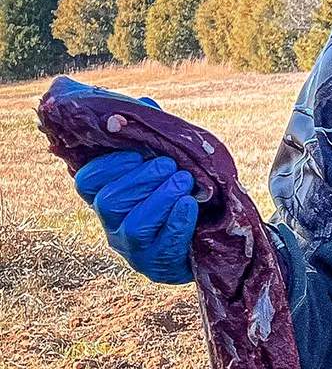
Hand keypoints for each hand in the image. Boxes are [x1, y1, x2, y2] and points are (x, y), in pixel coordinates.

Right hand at [73, 100, 198, 284]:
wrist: (208, 234)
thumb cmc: (179, 191)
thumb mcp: (165, 161)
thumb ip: (152, 135)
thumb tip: (146, 104)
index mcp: (108, 194)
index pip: (87, 181)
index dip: (108, 166)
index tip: (137, 154)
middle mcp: (112, 223)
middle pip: (109, 202)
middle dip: (141, 179)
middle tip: (170, 166)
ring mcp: (132, 247)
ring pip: (133, 225)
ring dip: (159, 199)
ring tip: (184, 182)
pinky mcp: (156, 264)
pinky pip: (160, 245)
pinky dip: (176, 222)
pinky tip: (189, 205)